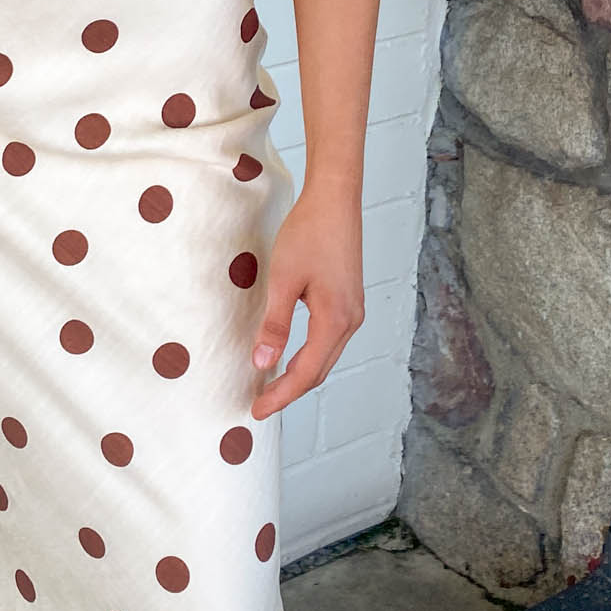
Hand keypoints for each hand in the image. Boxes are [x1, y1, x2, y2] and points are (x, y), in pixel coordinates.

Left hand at [248, 182, 364, 418]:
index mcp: (336, 320)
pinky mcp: (349, 301)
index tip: (257, 410)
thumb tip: (263, 363)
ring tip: (271, 387)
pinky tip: (290, 357)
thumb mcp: (284, 279)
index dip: (281, 395)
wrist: (335, 200)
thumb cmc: (309, 233)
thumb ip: (275, 324)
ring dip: (300, 375)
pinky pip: (329, 341)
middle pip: (319, 370)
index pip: (306, 373)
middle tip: (259, 405)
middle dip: (290, 391)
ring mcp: (353, 311)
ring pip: (325, 357)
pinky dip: (309, 356)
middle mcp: (351, 321)